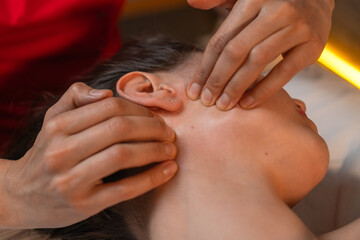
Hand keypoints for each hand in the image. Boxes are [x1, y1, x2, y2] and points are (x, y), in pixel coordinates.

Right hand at [1, 83, 176, 228]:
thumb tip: (107, 93)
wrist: (21, 195)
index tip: (156, 116)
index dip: (139, 109)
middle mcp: (62, 151)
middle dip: (152, 128)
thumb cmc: (47, 152)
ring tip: (171, 149)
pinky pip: (125, 189)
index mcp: (58, 127)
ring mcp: (71, 180)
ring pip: (123, 156)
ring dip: (155, 150)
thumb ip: (76, 97)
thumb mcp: (52, 120)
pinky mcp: (84, 205)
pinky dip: (152, 178)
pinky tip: (169, 170)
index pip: (110, 108)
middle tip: (169, 132)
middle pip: (119, 129)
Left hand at [187, 0, 333, 109]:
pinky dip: (264, 89)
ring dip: (237, 87)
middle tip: (206, 101)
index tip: (194, 90)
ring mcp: (297, 26)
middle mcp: (276, 10)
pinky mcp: (313, 44)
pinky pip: (284, 71)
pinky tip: (247, 103)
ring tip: (224, 105)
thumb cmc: (271, 4)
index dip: (205, 67)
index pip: (222, 39)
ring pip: (258, 61)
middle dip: (217, 80)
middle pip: (236, 51)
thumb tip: (192, 2)